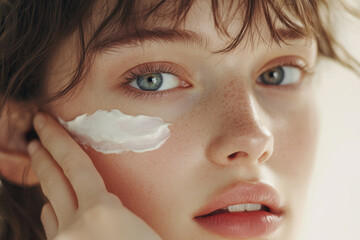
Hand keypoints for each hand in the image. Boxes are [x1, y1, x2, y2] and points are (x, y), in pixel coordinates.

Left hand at [28, 113, 161, 239]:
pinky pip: (51, 227)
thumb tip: (110, 204)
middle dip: (40, 155)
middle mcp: (76, 225)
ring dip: (50, 189)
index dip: (56, 139)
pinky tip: (60, 213)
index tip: (43, 122)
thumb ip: (120, 210)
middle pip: (52, 180)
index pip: (75, 164)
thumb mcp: (143, 225)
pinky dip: (55, 214)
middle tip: (33, 138)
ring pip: (48, 206)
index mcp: (103, 211)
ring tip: (50, 174)